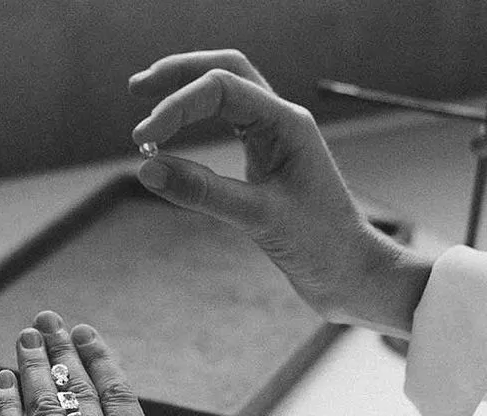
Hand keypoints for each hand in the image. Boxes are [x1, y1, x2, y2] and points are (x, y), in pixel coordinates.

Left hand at [0, 311, 220, 415]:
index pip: (118, 398)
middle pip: (77, 392)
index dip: (101, 362)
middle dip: (61, 353)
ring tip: (25, 338)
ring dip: (33, 368)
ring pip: (45, 407)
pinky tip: (1, 385)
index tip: (87, 336)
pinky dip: (6, 409)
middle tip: (48, 321)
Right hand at [130, 49, 430, 337]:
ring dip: (188, 89)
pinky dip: (199, 119)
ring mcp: (276, 138)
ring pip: (227, 91)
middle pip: (225, 70)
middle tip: (136, 90)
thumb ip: (202, 192)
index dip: (175, 106)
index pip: (220, 88)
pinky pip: (230, 122)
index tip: (141, 140)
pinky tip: (176, 133)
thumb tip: (146, 169)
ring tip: (148, 100)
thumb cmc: (320, 247)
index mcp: (287, 123)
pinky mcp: (268, 161)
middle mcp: (282, 121)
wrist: (350, 275)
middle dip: (179, 74)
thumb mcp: (257, 219)